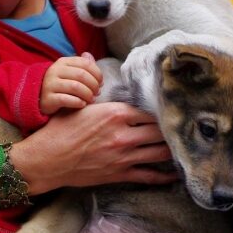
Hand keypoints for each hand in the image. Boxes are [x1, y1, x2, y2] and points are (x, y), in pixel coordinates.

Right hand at [9, 101, 174, 194]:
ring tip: (185, 147)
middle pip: (159, 131)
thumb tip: (90, 57)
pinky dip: (164, 175)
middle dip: (172, 129)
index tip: (171, 110)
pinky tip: (176, 173)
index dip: (161, 111)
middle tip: (185, 128)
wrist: (46, 161)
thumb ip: (95, 89)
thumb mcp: (79, 104)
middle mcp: (123, 134)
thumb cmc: (59, 130)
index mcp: (115, 113)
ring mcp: (123, 156)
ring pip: (159, 152)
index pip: (149, 110)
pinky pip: (149, 175)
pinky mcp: (120, 174)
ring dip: (173, 150)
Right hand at [40, 55, 102, 113]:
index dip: (97, 73)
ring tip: (91, 99)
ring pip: (76, 87)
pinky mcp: (47, 99)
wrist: (38, 98)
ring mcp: (49, 84)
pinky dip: (78, 102)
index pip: (86, 64)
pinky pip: (66, 99)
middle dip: (94, 85)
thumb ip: (81, 65)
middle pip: (82, 75)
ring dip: (88, 94)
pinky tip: (82, 104)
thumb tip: (89, 56)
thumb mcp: (69, 72)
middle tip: (97, 93)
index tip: (101, 83)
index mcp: (63, 62)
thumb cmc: (60, 85)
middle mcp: (55, 71)